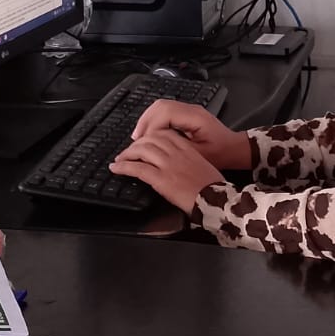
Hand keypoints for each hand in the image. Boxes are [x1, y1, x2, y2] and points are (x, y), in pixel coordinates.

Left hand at [110, 129, 226, 210]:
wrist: (217, 201)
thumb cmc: (214, 189)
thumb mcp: (203, 167)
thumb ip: (189, 160)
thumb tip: (178, 164)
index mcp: (188, 149)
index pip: (164, 133)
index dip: (149, 136)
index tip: (143, 142)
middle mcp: (177, 153)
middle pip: (150, 139)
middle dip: (135, 144)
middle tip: (128, 152)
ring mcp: (168, 165)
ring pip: (141, 150)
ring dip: (126, 154)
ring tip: (119, 159)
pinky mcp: (161, 179)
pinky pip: (137, 168)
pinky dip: (123, 167)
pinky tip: (116, 168)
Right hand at [130, 101, 251, 170]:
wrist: (234, 149)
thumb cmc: (221, 154)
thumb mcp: (198, 156)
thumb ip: (176, 149)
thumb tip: (155, 147)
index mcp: (195, 117)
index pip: (165, 113)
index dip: (151, 128)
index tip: (143, 143)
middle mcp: (191, 109)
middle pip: (160, 106)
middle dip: (145, 122)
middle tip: (136, 140)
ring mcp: (189, 110)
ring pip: (160, 107)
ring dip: (147, 121)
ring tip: (139, 138)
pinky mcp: (186, 115)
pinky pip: (165, 112)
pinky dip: (154, 121)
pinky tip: (149, 134)